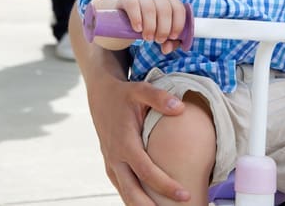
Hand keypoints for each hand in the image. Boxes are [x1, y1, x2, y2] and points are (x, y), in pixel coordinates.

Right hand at [88, 76, 189, 203]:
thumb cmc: (123, 94)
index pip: (146, 171)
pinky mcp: (110, 165)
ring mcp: (111, 163)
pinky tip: (149, 205)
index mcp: (124, 142)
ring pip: (125, 193)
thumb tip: (180, 108)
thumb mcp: (140, 90)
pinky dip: (133, 199)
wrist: (100, 96)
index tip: (184, 194)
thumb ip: (159, 98)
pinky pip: (122, 187)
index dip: (165, 185)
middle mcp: (115, 157)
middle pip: (132, 192)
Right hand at [118, 0, 188, 53]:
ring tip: (147, 38)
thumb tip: (166, 49)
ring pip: (150, 8)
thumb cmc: (147, 25)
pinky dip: (137, 19)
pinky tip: (138, 29)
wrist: (124, 18)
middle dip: (163, 28)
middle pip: (165, 9)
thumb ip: (168, 42)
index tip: (172, 37)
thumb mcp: (159, 32)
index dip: (178, 24)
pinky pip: (134, 5)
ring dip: (150, 26)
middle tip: (158, 40)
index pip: (178, 9)